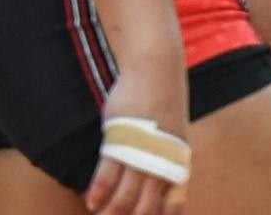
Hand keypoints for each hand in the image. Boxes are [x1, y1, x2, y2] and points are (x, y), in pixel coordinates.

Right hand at [86, 53, 188, 214]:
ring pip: (126, 195)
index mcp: (178, 164)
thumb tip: (158, 176)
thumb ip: (167, 156)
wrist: (156, 69)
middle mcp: (163, 164)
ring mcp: (141, 152)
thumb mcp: (171, 133)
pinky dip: (99, 191)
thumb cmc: (160, 100)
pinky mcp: (121, 138)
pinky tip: (91, 203)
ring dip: (111, 212)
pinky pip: (108, 173)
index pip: (171, 206)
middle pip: (146, 207)